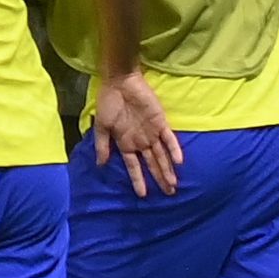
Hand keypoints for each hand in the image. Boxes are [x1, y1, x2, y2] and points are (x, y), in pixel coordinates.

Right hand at [84, 72, 182, 198]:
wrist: (120, 82)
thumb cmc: (108, 102)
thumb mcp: (102, 126)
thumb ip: (102, 145)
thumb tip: (100, 165)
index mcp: (126, 143)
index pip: (134, 166)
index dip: (138, 180)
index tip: (142, 195)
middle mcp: (141, 141)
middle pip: (152, 164)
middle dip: (160, 178)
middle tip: (169, 194)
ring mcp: (152, 133)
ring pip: (162, 155)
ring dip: (167, 169)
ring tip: (173, 184)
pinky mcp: (161, 122)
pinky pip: (169, 138)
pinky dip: (174, 149)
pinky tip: (178, 161)